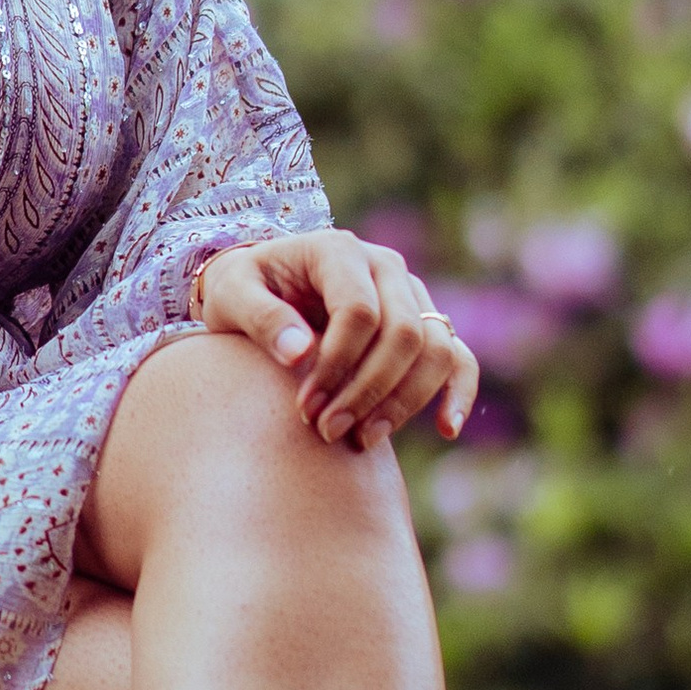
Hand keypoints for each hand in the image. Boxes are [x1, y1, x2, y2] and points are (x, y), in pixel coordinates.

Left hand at [195, 230, 478, 454]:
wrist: (262, 289)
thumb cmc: (243, 290)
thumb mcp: (232, 295)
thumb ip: (260, 317)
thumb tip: (299, 354)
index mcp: (338, 250)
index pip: (359, 311)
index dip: (337, 365)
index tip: (305, 407)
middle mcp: (385, 266)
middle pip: (403, 334)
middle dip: (368, 390)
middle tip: (328, 431)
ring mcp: (410, 294)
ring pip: (435, 350)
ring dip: (403, 401)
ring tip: (361, 439)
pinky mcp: (424, 324)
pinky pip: (458, 357)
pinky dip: (457, 392)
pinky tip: (445, 429)